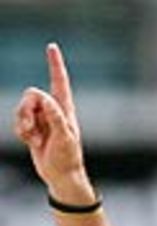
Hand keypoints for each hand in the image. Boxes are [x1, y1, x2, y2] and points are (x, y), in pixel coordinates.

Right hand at [12, 43, 94, 203]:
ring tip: (33, 138)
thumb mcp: (64, 137)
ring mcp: (42, 119)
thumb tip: (45, 97)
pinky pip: (18, 121)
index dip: (55, 64)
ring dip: (23, 123)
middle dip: (26, 109)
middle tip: (31, 127)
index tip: (52, 47)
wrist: (61, 176)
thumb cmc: (68, 158)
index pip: (59, 82)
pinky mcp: (33, 129)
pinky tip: (31, 142)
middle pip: (31, 95)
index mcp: (65, 110)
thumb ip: (55, 116)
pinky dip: (21, 131)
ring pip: (21, 108)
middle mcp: (53, 111)